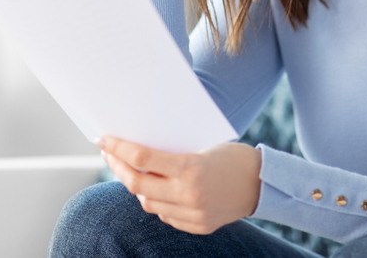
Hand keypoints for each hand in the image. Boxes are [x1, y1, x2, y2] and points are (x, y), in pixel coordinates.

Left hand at [99, 135, 261, 233]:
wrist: (263, 183)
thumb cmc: (232, 156)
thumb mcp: (201, 147)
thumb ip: (171, 156)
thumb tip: (136, 154)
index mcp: (190, 168)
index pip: (141, 159)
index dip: (118, 148)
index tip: (103, 140)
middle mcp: (189, 194)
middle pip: (137, 184)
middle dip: (118, 168)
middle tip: (109, 154)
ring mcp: (192, 214)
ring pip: (148, 203)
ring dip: (136, 187)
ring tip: (131, 171)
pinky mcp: (198, 227)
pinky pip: (165, 215)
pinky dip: (157, 201)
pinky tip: (157, 189)